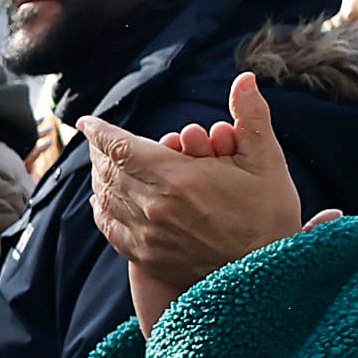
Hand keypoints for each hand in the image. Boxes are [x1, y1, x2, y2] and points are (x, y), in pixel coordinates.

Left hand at [86, 73, 304, 328]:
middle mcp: (153, 206)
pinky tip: (101, 201)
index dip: (101, 131)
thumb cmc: (269, 218)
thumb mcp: (268, 163)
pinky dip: (102, 210)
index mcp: (177, 178)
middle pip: (109, 171)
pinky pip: (111, 229)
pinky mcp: (146, 258)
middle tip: (98, 141)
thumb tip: (245, 78)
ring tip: (100, 165)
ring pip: (107, 198)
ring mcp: (147, 235)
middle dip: (100, 152)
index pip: (122, 147)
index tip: (87, 121)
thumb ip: (252, 117)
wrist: (266, 279)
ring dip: (99, 178)